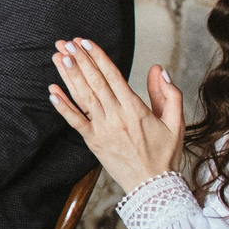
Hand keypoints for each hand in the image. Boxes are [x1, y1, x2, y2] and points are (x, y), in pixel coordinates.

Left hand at [48, 37, 184, 191]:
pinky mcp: (93, 141)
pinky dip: (62, 106)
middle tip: (66, 42)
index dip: (98, 58)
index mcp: (136, 110)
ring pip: (83, 97)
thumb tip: (159, 69)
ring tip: (58, 56)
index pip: (114, 77)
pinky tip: (52, 91)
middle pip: (95, 83)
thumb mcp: (176, 123)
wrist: (154, 187)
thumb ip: (169, 94)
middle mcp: (117, 117)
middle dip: (80, 60)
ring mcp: (103, 129)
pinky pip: (75, 121)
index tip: (86, 42)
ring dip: (69, 76)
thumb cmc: (165, 154)